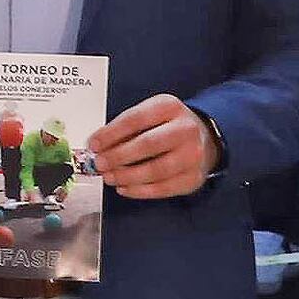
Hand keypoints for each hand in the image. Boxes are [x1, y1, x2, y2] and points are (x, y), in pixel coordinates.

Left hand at [87, 93, 215, 201]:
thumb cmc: (167, 126)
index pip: (136, 119)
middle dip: (118, 156)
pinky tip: (124, 188)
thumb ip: (126, 127)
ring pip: (156, 170)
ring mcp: (193, 155)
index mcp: (170, 107)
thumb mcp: (149, 114)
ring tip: (109, 177)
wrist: (204, 137)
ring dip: (127, 176)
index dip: (111, 133)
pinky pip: (163, 188)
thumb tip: (98, 146)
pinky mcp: (193, 177)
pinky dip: (139, 191)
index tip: (94, 144)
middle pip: (147, 145)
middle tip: (99, 163)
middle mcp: (185, 129)